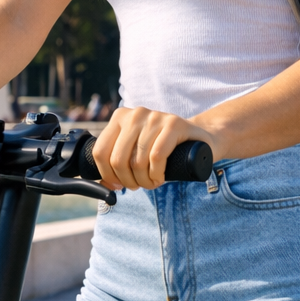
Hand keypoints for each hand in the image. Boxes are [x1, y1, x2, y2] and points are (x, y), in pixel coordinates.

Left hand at [91, 106, 211, 190]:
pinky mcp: (174, 124)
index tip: (117, 185)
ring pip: (137, 161)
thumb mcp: (136, 152)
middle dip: (127, 181)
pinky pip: (156, 157)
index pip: (100, 151)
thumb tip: (103, 186)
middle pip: (118, 159)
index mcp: (120, 118)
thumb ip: (117, 163)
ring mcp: (154, 117)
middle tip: (138, 186)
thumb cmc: (164, 148)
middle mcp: (134, 114)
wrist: (199, 139)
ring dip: (144, 181)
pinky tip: (160, 177)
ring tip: (152, 182)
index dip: (106, 174)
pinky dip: (156, 174)